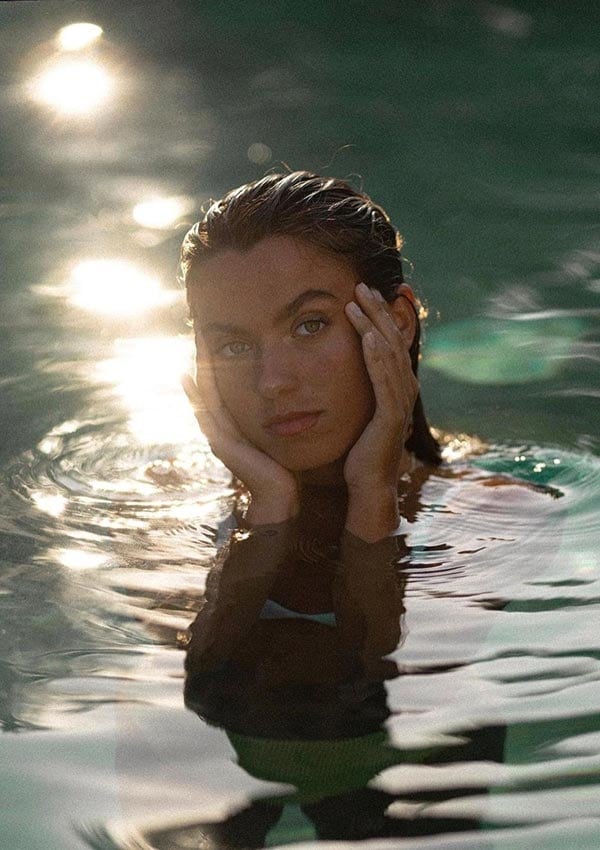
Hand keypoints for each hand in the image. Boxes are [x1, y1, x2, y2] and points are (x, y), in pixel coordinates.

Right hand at [182, 335, 298, 525]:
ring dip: (198, 371)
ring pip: (204, 397)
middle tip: (199, 334)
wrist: (279, 498)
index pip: (222, 391)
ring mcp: (218, 437)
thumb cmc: (285, 470)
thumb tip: (291, 399)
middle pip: (208, 390)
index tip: (216, 342)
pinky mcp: (220, 444)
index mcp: (235, 428)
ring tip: (193, 347)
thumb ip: (279, 421)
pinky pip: (205, 414)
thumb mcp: (279, 437)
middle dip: (205, 363)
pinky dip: (195, 395)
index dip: (217, 368)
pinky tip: (187, 377)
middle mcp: (222, 430)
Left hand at [342, 283, 418, 539]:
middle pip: (395, 340)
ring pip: (390, 355)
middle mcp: (405, 390)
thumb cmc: (362, 451)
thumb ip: (363, 390)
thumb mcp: (362, 412)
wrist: (369, 485)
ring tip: (359, 302)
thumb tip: (351, 371)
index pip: (393, 342)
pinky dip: (377, 356)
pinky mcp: (391, 415)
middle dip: (379, 311)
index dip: (383, 316)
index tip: (368, 293)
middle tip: (363, 286)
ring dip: (374, 326)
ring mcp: (401, 402)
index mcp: (398, 387)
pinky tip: (367, 338)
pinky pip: (384, 379)